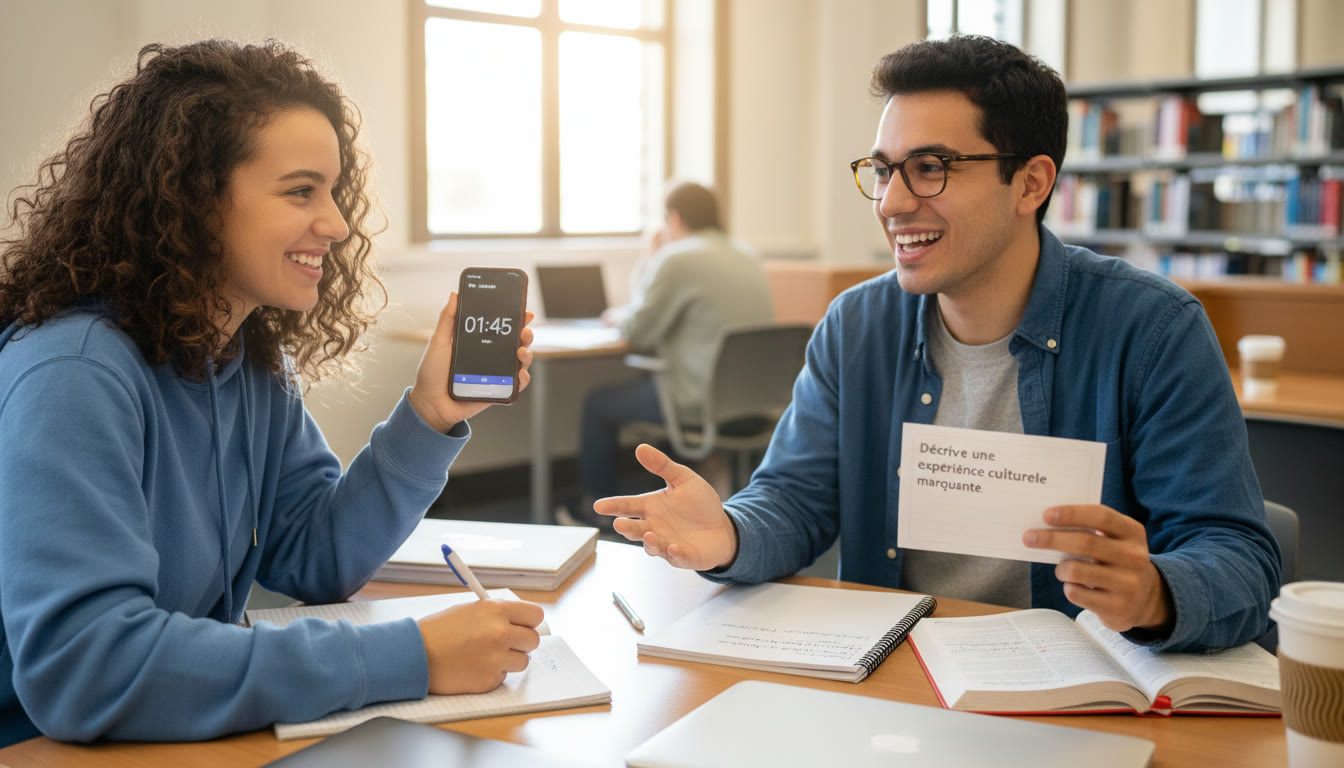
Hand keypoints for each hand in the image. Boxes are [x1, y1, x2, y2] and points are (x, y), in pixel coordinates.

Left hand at [408, 291, 534, 432]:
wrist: (431, 404)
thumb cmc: (432, 374)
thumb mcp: (438, 342)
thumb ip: (447, 319)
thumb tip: (454, 295)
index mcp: (479, 343)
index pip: (501, 328)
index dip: (515, 319)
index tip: (524, 311)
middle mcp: (490, 357)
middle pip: (516, 343)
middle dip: (526, 335)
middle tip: (525, 332)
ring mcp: (496, 373)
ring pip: (520, 361)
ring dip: (527, 354)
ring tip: (521, 352)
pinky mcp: (498, 390)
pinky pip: (517, 384)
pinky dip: (523, 378)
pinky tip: (520, 373)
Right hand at [418, 599, 544, 693]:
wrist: (414, 655)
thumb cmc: (438, 631)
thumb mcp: (469, 610)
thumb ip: (496, 614)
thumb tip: (519, 621)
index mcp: (496, 611)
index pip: (536, 615)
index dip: (531, 622)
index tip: (525, 626)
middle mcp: (500, 634)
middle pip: (533, 640)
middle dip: (522, 643)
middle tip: (507, 644)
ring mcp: (496, 659)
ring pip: (522, 662)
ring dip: (509, 660)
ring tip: (486, 656)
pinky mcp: (489, 680)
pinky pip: (503, 677)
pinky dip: (493, 674)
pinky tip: (474, 667)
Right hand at [593, 444, 737, 570]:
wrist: (722, 527)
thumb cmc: (699, 504)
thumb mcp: (683, 479)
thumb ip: (662, 465)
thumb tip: (640, 448)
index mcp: (652, 507)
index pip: (628, 506)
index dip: (613, 506)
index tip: (599, 506)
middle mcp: (655, 527)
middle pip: (636, 529)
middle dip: (627, 527)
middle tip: (619, 524)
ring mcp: (667, 543)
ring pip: (652, 546)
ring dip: (650, 542)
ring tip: (649, 535)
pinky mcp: (683, 556)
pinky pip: (675, 557)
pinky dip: (673, 554)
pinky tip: (674, 547)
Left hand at [1024, 505, 1173, 633]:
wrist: (1145, 599)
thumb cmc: (1116, 561)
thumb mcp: (1114, 541)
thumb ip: (1089, 530)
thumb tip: (1045, 524)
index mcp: (1132, 532)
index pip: (1101, 516)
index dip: (1072, 514)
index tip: (1046, 515)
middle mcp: (1134, 557)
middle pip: (1084, 543)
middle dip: (1051, 539)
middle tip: (1028, 537)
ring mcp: (1128, 584)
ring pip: (1075, 570)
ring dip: (1060, 569)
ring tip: (1063, 570)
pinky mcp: (1118, 607)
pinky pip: (1076, 593)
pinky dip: (1069, 588)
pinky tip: (1076, 587)